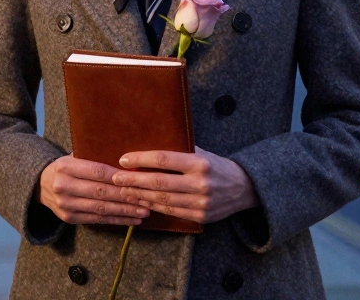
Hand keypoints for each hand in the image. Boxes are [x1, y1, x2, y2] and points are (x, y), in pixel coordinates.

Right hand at [38, 155, 149, 225]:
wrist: (40, 185)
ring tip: (144, 211)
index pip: (97, 172)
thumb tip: (127, 160)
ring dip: (125, 211)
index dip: (118, 177)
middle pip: (100, 192)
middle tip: (146, 198)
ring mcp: (66, 205)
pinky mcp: (69, 218)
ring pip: (101, 209)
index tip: (137, 179)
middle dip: (126, 196)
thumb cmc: (65, 167)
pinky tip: (132, 220)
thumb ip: (93, 157)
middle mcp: (63, 186)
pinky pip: (97, 220)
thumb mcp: (73, 156)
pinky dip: (117, 220)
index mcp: (65, 167)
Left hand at [112, 147, 257, 224]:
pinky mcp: (200, 217)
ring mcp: (201, 203)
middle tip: (115, 177)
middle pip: (159, 182)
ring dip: (139, 195)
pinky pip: (171, 211)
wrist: (244, 188)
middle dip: (134, 180)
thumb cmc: (216, 165)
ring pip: (162, 200)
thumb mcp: (202, 152)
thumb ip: (179, 149)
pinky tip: (140, 200)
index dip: (141, 159)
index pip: (164, 159)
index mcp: (200, 163)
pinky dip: (153, 206)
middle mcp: (201, 183)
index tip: (123, 159)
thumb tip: (148, 142)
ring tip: (123, 189)